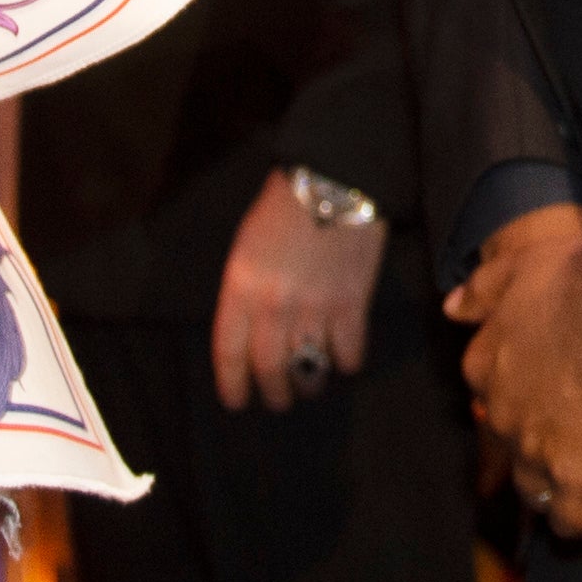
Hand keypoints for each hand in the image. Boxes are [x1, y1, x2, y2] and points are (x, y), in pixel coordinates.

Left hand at [211, 175, 384, 411]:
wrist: (333, 180)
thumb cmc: (283, 208)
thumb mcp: (246, 248)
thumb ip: (244, 292)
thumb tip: (251, 334)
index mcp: (241, 288)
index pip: (229, 353)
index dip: (232, 384)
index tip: (237, 401)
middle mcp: (274, 306)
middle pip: (270, 369)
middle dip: (274, 393)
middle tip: (279, 399)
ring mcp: (315, 308)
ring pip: (309, 370)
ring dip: (309, 384)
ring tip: (310, 385)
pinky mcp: (352, 305)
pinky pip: (348, 355)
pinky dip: (346, 363)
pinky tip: (344, 359)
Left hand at [446, 203, 581, 534]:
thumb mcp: (520, 267)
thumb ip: (483, 291)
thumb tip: (451, 308)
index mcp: (485, 364)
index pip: (494, 398)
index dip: (526, 402)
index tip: (556, 399)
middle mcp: (501, 412)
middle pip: (514, 446)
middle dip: (543, 448)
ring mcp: (534, 449)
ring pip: (536, 491)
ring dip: (560, 492)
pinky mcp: (575, 478)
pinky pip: (572, 521)